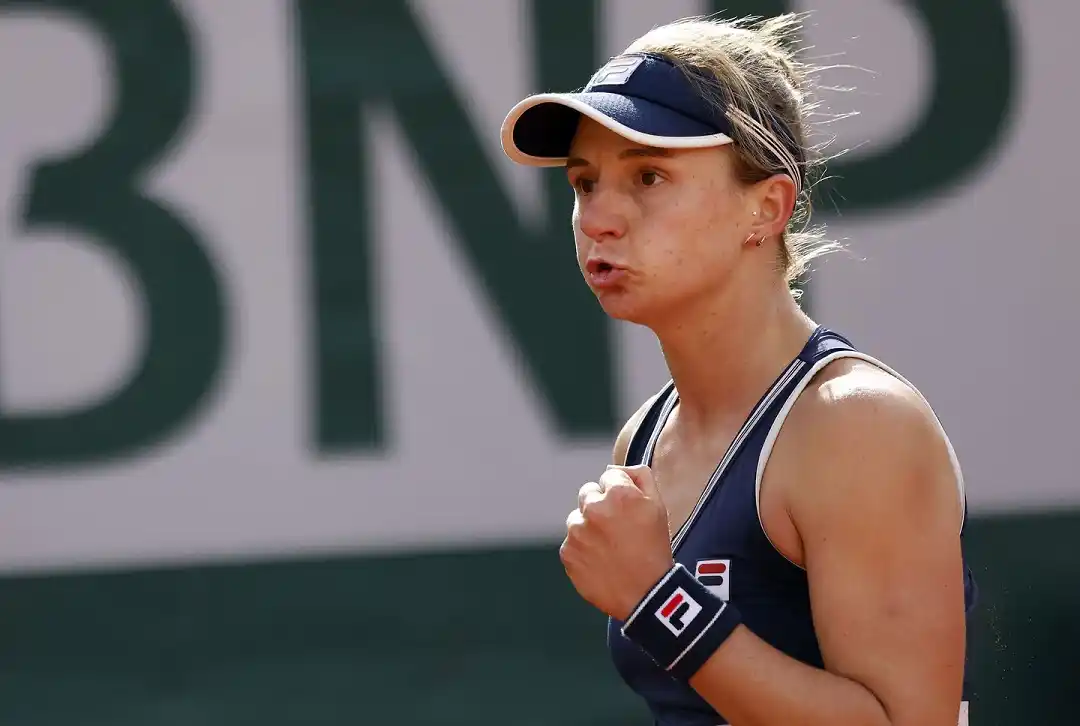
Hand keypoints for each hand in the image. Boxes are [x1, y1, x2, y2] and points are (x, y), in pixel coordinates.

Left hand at [559, 464, 674, 620]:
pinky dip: (582, 549)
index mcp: (618, 494)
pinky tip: (601, 560)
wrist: (646, 595)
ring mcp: (577, 531)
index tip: (628, 510)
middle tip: (617, 529)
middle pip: (588, 493)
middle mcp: (593, 508)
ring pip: (577, 518)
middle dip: (600, 505)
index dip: (620, 493)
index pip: (609, 476)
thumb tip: (617, 467)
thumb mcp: (658, 507)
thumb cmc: (654, 549)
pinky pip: (572, 542)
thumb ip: (640, 477)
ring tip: (610, 547)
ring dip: (589, 527)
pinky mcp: (568, 552)